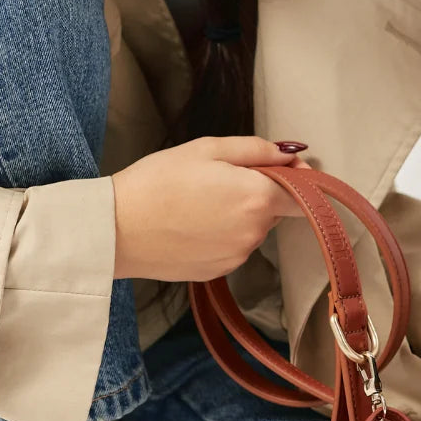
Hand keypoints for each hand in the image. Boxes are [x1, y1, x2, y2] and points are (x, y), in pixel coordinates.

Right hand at [111, 135, 310, 281]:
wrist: (116, 229)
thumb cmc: (157, 182)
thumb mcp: (207, 149)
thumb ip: (256, 150)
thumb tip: (290, 155)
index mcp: (257, 198)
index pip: (303, 195)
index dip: (300, 180)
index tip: (285, 169)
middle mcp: (255, 232)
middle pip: (274, 210)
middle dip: (259, 194)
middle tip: (219, 178)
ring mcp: (237, 255)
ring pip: (252, 229)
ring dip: (238, 215)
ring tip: (198, 202)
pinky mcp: (219, 271)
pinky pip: (233, 247)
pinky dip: (221, 235)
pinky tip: (192, 224)